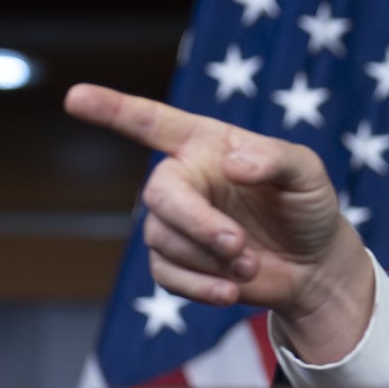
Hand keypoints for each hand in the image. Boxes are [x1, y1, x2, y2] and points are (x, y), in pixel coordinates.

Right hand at [65, 83, 375, 361]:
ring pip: (163, 239)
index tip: (75, 97)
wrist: (313, 266)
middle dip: (198, 224)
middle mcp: (185, 179)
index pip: (154, 122)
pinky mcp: (176, 262)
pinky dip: (199, 286)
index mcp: (208, 146)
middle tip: (240, 246)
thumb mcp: (308, 174)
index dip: (114, 109)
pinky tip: (231, 291)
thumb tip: (233, 164)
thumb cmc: (308, 208)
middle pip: (160, 195)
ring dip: (209, 258)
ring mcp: (176, 222)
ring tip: (251, 264)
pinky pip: (166, 275)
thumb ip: (277, 160)